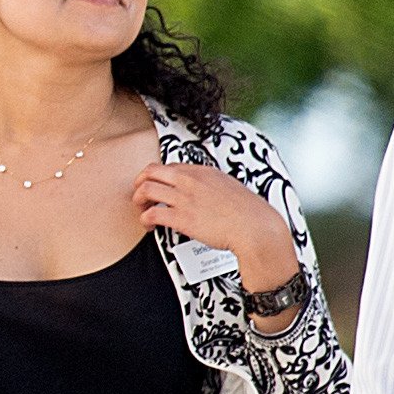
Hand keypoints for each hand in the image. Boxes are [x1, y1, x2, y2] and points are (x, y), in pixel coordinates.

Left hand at [132, 159, 295, 296]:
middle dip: (139, 183)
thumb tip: (205, 192)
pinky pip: (152, 214)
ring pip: (146, 190)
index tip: (155, 187)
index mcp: (203, 171)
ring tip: (142, 210)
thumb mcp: (229, 187)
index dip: (156, 177)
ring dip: (138, 201)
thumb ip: (212, 186)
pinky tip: (150, 226)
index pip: (168, 167)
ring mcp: (185, 198)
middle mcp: (190, 181)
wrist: (255, 227)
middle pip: (150, 172)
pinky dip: (144, 219)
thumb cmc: (247, 212)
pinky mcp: (182, 218)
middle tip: (140, 196)